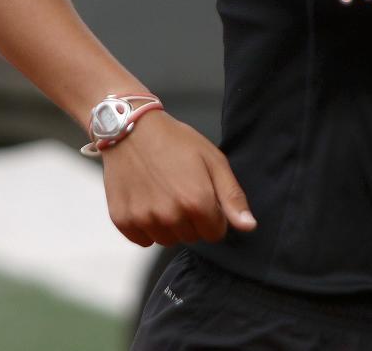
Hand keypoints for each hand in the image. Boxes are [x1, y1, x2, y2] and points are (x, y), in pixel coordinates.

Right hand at [100, 110, 257, 246]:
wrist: (132, 129)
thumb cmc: (175, 141)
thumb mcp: (213, 160)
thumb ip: (232, 196)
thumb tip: (248, 227)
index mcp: (196, 201)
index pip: (215, 233)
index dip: (213, 215)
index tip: (203, 195)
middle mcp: (170, 215)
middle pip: (192, 238)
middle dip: (192, 219)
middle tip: (181, 188)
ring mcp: (144, 220)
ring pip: (167, 240)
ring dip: (169, 224)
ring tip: (163, 193)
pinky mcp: (123, 221)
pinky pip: (143, 240)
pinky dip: (147, 226)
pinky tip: (147, 200)